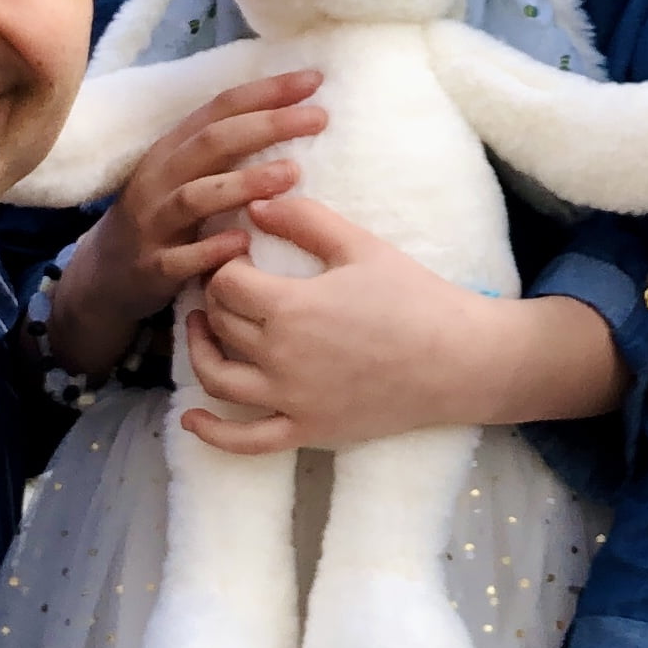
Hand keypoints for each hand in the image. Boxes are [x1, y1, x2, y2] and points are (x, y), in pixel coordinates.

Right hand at [48, 72, 325, 376]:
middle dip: (267, 125)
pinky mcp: (152, 267)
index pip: (220, 108)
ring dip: (244, 182)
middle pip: (212, 142)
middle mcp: (160, 178)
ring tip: (291, 173)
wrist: (105, 277)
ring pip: (196, 196)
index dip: (266, 91)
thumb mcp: (187, 175)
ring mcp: (153, 223)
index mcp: (173, 148)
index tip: (314, 81)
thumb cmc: (165, 218)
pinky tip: (245, 242)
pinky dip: (212, 249)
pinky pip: (181, 258)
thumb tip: (294, 116)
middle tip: (318, 118)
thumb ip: (228, 149)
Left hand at [177, 194, 627, 451]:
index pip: (226, 283)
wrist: (457, 360)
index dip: (226, 263)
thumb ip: (305, 220)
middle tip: (226, 281)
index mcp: (290, 307)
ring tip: (200, 329)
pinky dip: (211, 433)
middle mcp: (279, 357)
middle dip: (213, 299)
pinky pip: (245, 441)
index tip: (240, 253)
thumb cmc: (413, 297)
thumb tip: (256, 206)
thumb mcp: (360, 246)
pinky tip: (191, 419)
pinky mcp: (305, 429)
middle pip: (219, 324)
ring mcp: (290, 399)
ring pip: (218, 380)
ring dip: (198, 352)